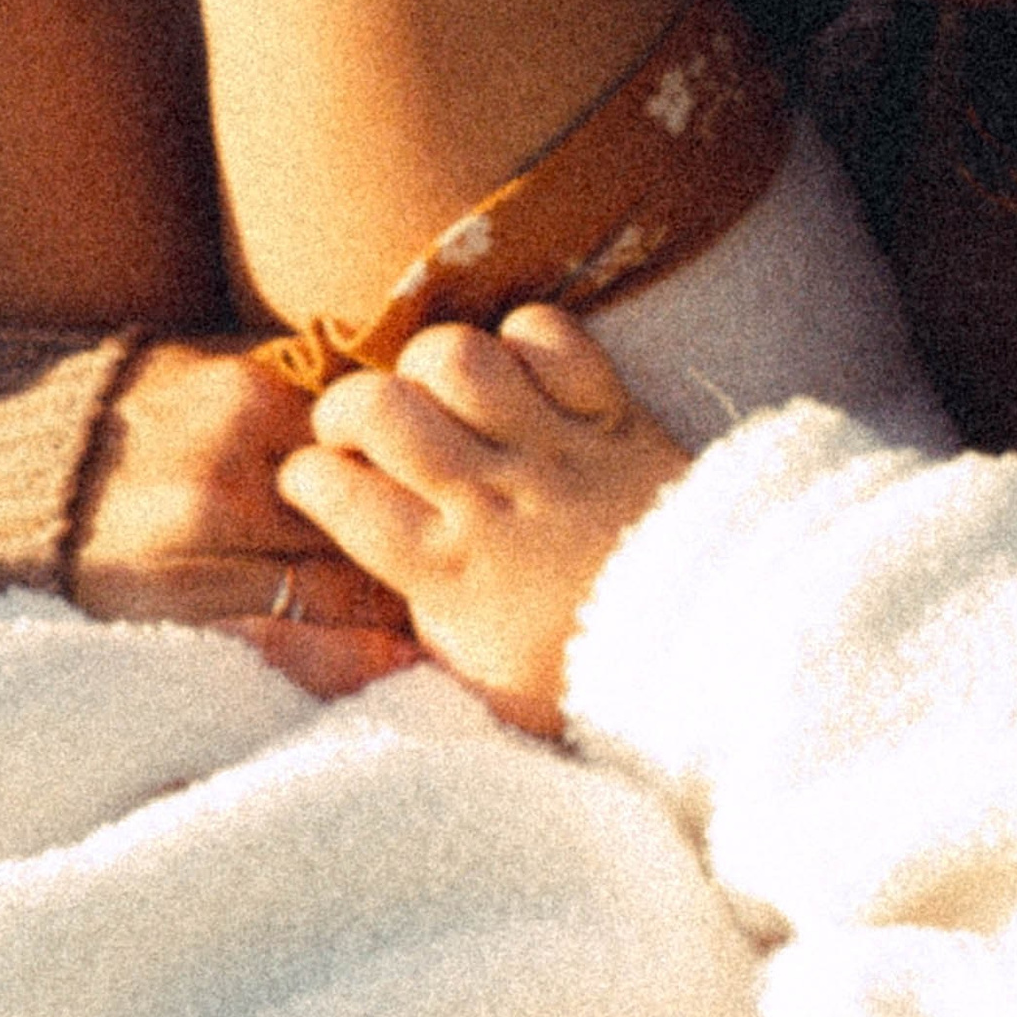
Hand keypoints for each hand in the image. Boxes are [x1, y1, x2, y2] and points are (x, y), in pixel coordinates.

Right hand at [69, 340, 422, 702]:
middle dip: (415, 548)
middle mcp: (229, 479)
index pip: (369, 448)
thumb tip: (398, 388)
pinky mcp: (185, 615)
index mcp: (245, 404)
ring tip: (433, 617)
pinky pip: (290, 646)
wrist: (34, 484)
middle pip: (365, 521)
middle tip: (462, 566)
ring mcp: (203, 555)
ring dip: (391, 605)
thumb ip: (300, 382)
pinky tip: (389, 663)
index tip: (446, 500)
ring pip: (339, 588)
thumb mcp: (215, 373)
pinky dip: (348, 657)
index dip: (414, 480)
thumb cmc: (140, 423)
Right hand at [278, 307, 690, 737]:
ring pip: (455, 357)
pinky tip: (517, 372)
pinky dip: (524, 340)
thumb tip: (387, 579)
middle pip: (380, 410)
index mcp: (448, 571)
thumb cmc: (587, 680)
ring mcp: (552, 447)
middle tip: (353, 426)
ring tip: (432, 392)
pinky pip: (549, 336)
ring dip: (426, 363)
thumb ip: (429, 621)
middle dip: (344, 406)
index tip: (311, 481)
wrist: (708, 650)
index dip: (307, 478)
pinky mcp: (611, 414)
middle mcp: (488, 498)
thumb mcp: (485, 681)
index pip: (340, 497)